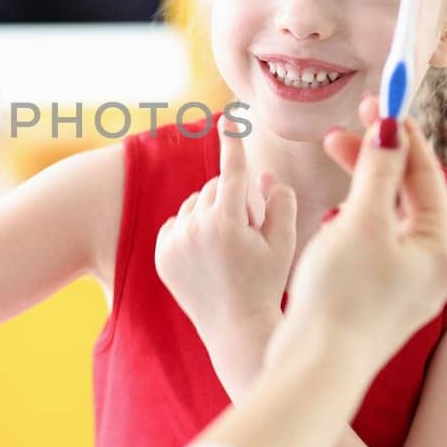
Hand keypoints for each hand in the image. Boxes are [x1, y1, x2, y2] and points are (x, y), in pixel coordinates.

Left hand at [154, 118, 297, 394]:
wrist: (236, 328)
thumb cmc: (268, 283)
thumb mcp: (285, 241)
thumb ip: (279, 200)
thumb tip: (261, 173)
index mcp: (228, 222)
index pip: (231, 171)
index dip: (233, 142)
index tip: (228, 117)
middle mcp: (195, 229)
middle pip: (215, 188)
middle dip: (234, 200)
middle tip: (249, 231)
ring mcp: (174, 243)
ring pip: (195, 204)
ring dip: (211, 214)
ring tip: (228, 248)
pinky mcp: (161, 255)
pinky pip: (177, 223)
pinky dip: (191, 229)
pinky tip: (208, 255)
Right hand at [264, 110, 446, 372]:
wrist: (315, 366)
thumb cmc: (342, 297)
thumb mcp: (361, 222)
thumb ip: (377, 171)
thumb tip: (390, 129)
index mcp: (442, 249)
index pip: (427, 175)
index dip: (399, 135)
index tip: (375, 102)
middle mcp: (433, 267)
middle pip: (408, 194)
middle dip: (376, 158)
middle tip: (341, 130)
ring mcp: (407, 283)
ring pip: (388, 216)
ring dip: (362, 184)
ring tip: (330, 162)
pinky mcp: (378, 295)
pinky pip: (373, 241)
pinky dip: (353, 216)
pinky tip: (329, 214)